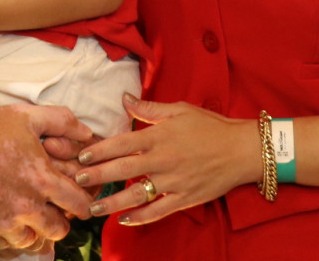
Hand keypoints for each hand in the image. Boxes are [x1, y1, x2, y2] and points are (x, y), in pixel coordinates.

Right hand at [0, 104, 95, 249]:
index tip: (78, 199)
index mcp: (41, 178)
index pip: (79, 202)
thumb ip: (62, 121)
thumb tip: (87, 133)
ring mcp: (6, 222)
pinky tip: (10, 222)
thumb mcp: (25, 116)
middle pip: (60, 228)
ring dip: (37, 231)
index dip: (83, 201)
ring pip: (36, 241)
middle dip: (62, 220)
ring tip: (31, 217)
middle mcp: (27, 205)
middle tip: (55, 210)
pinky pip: (9, 246)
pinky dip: (14, 238)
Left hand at [73, 93, 257, 225]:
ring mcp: (173, 181)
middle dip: (98, 176)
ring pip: (137, 194)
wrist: (241, 149)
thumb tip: (124, 98)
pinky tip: (124, 220)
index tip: (82, 155)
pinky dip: (140, 217)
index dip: (100, 150)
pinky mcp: (184, 198)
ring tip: (92, 207)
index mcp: (159, 135)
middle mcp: (163, 159)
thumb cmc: (210, 126)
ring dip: (112, 202)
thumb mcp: (180, 109)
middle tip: (77, 180)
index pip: (122, 143)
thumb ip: (150, 107)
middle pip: (123, 169)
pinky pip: (159, 211)